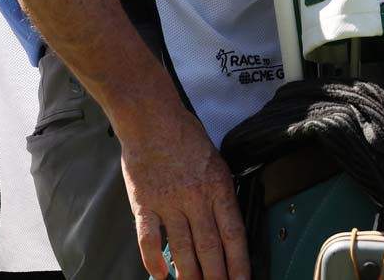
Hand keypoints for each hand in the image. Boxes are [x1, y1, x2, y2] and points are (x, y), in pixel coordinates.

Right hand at [116, 104, 249, 279]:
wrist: (152, 120)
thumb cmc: (185, 137)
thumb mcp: (216, 161)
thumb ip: (220, 192)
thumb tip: (226, 223)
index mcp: (219, 187)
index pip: (233, 233)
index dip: (239, 262)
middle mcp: (196, 198)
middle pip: (210, 247)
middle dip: (217, 275)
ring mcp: (169, 203)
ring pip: (183, 248)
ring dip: (190, 274)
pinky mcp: (144, 204)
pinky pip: (149, 238)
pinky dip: (153, 259)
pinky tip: (160, 275)